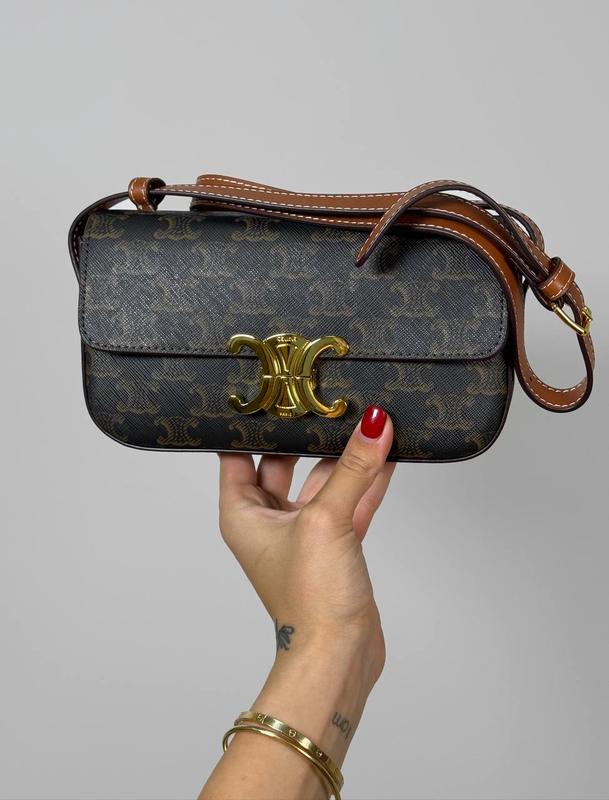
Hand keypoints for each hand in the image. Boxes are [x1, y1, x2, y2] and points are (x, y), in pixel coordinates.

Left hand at [217, 404, 394, 686]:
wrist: (339, 656)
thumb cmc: (309, 603)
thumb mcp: (326, 520)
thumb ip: (352, 469)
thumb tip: (372, 424)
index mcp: (242, 514)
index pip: (236, 454)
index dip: (249, 424)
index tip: (269, 391)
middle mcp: (269, 521)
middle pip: (282, 462)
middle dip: (303, 435)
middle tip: (320, 398)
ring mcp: (304, 533)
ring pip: (322, 482)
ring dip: (343, 457)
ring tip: (363, 420)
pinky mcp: (335, 546)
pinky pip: (349, 502)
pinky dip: (365, 481)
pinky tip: (384, 455)